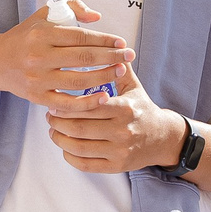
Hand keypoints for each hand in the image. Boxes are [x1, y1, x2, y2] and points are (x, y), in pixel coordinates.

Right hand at [0, 0, 130, 106]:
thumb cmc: (27, 36)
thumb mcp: (44, 15)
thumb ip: (72, 8)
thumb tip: (97, 17)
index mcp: (42, 34)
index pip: (81, 36)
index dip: (105, 39)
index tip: (122, 42)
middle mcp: (39, 56)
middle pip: (83, 58)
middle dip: (111, 57)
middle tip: (129, 56)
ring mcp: (38, 79)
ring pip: (78, 80)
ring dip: (104, 76)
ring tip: (120, 71)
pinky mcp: (37, 97)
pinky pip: (67, 103)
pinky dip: (87, 102)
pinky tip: (104, 96)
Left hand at [45, 61, 186, 173]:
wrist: (161, 138)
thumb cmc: (141, 109)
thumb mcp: (133, 87)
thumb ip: (117, 68)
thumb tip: (105, 44)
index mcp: (125, 108)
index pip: (89, 106)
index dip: (67, 105)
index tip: (54, 101)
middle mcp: (123, 131)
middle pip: (79, 127)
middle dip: (58, 121)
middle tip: (49, 114)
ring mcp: (119, 151)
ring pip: (79, 147)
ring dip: (60, 139)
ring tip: (53, 129)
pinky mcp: (116, 166)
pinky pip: (85, 164)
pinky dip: (70, 156)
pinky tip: (64, 146)